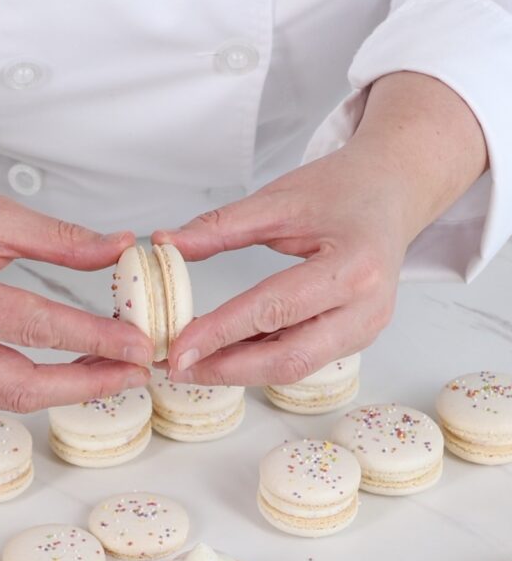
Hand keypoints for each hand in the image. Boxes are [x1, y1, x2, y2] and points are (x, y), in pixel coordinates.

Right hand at [0, 96, 151, 411]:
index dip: (94, 339)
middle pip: (21, 385)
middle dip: (86, 386)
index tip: (139, 343)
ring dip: (66, 390)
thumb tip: (120, 250)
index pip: (34, 327)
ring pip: (9, 397)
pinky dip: (37, 384)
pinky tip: (73, 370)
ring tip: (113, 371)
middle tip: (135, 372)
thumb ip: (62, 241)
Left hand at [153, 147, 404, 385]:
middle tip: (178, 368)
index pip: (274, 308)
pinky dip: (260, 360)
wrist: (392, 191)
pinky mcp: (357, 337)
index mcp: (353, 267)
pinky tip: (225, 355)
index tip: (178, 347)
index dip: (221, 332)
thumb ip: (221, 227)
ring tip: (194, 364)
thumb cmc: (343, 189)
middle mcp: (367, 308)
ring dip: (240, 371)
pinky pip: (302, 358)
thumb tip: (167, 244)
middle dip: (227, 369)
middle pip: (288, 358)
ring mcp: (366, 329)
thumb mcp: (279, 198)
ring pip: (294, 368)